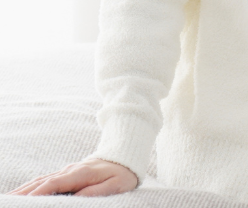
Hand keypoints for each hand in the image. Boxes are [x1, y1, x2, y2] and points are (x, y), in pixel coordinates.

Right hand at [6, 158, 137, 196]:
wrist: (125, 156)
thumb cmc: (122, 174)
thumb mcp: (115, 185)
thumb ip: (95, 192)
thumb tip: (76, 200)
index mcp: (81, 173)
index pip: (55, 183)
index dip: (39, 193)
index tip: (25, 202)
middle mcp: (70, 170)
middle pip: (42, 182)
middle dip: (23, 193)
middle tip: (7, 202)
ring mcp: (66, 171)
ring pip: (40, 181)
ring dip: (23, 190)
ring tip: (8, 199)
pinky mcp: (65, 173)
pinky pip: (44, 180)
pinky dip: (30, 187)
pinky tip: (21, 193)